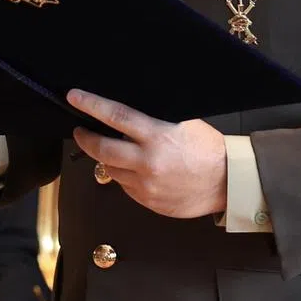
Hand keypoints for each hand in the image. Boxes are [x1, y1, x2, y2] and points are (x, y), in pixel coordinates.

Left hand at [68, 89, 226, 218]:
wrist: (227, 182)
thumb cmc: (207, 147)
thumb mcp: (183, 121)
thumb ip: (155, 118)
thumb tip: (128, 110)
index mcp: (157, 136)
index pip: (115, 116)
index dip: (91, 105)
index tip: (74, 97)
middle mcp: (147, 162)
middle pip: (102, 149)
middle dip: (86, 138)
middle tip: (79, 130)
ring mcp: (146, 186)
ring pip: (111, 170)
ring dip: (107, 159)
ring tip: (113, 150)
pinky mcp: (148, 202)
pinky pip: (126, 187)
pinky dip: (125, 176)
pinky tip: (136, 169)